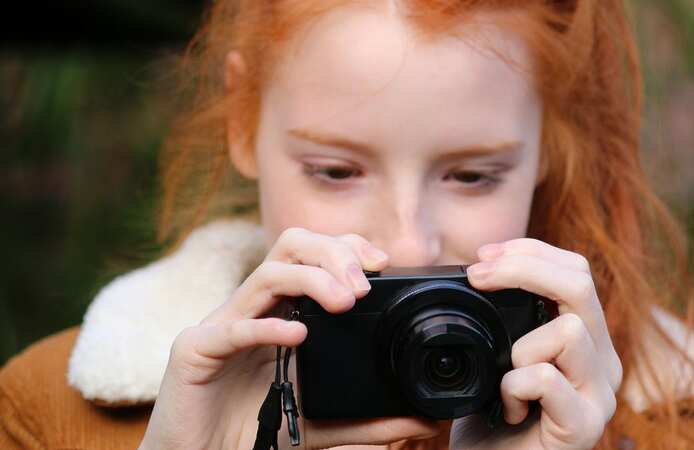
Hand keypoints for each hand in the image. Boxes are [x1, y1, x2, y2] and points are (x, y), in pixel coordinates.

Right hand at [138, 227, 439, 449]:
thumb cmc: (253, 431)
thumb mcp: (322, 422)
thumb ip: (370, 419)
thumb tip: (425, 419)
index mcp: (282, 311)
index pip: (314, 254)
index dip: (347, 246)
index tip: (381, 263)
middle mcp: (255, 307)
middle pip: (291, 245)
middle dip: (332, 252)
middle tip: (363, 286)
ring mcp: (224, 324)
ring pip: (267, 273)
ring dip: (311, 280)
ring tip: (344, 303)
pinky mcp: (196, 350)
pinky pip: (233, 328)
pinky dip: (268, 327)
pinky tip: (298, 336)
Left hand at [451, 239, 620, 449]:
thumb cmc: (491, 417)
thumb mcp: (499, 355)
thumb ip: (509, 316)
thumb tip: (485, 262)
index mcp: (586, 339)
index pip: (577, 271)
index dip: (531, 251)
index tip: (483, 256)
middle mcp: (603, 363)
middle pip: (581, 284)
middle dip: (523, 269)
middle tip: (477, 275)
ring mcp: (599, 396)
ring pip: (569, 329)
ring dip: (520, 348)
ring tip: (505, 379)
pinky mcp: (584, 428)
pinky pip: (546, 379)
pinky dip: (513, 388)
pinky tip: (507, 410)